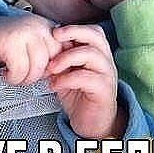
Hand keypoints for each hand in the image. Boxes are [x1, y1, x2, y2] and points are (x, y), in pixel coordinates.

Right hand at [0, 14, 60, 84]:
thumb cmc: (8, 44)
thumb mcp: (33, 45)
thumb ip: (48, 52)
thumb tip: (63, 71)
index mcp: (48, 27)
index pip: (62, 52)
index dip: (53, 67)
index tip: (42, 74)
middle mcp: (39, 27)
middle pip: (51, 62)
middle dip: (38, 76)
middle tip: (25, 76)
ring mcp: (24, 33)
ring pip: (36, 68)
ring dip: (24, 79)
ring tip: (15, 76)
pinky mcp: (10, 42)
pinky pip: (19, 71)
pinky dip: (12, 78)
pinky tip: (5, 73)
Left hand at [46, 24, 127, 138]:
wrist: (93, 124)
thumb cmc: (80, 97)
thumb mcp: (67, 74)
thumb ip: (61, 60)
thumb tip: (46, 46)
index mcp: (99, 54)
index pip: (92, 31)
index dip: (74, 28)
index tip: (53, 32)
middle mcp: (106, 61)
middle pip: (96, 35)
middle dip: (73, 32)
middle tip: (54, 37)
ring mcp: (107, 74)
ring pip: (91, 54)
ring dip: (66, 58)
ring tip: (51, 68)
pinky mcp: (104, 90)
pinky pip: (86, 77)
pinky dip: (66, 79)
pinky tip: (54, 85)